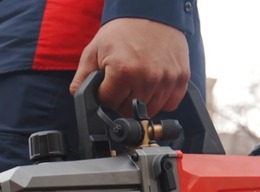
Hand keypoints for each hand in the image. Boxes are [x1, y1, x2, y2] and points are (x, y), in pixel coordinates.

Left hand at [69, 18, 189, 116]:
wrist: (152, 12)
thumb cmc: (123, 31)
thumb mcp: (94, 50)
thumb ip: (83, 77)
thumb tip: (78, 96)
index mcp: (123, 71)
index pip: (108, 104)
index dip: (105, 97)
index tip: (107, 87)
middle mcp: (147, 78)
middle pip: (129, 111)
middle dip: (122, 101)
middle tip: (122, 83)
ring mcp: (166, 80)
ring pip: (150, 111)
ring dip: (141, 102)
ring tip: (137, 81)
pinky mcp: (181, 79)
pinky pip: (170, 105)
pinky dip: (161, 100)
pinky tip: (154, 84)